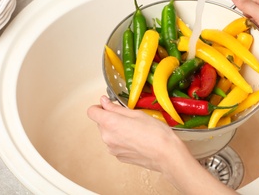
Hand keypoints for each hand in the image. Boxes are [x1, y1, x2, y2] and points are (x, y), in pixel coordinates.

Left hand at [87, 96, 236, 193]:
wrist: (166, 155)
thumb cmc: (155, 132)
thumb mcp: (136, 113)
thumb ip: (116, 108)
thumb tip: (104, 102)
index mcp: (110, 123)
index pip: (92, 112)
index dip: (99, 107)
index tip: (108, 105)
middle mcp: (107, 137)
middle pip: (100, 123)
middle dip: (110, 117)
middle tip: (129, 117)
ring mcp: (112, 149)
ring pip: (108, 133)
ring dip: (116, 129)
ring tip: (135, 129)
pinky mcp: (118, 157)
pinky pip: (115, 144)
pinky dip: (121, 139)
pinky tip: (136, 139)